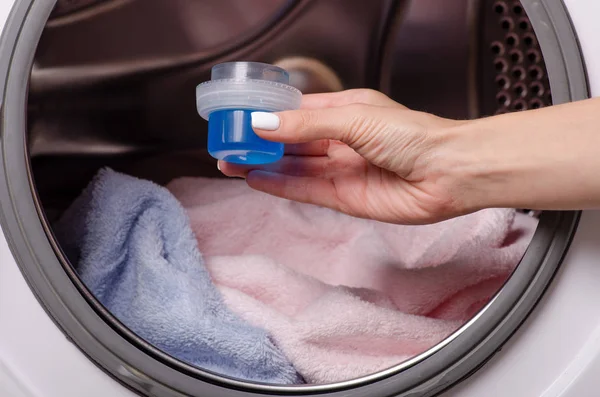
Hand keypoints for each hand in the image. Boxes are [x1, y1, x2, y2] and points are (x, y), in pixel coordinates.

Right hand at [218, 89, 466, 224]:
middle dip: (259, 144)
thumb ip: (308, 124)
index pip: (296, 112)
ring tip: (231, 163)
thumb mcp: (354, 118)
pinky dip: (280, 185)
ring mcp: (341, 170)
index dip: (267, 116)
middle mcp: (340, 141)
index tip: (239, 118)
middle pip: (290, 142)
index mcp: (345, 111)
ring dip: (263, 165)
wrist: (449, 172)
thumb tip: (264, 123)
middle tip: (228, 146)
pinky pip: (305, 190)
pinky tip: (257, 180)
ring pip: (293, 166)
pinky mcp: (344, 198)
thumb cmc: (414, 136)